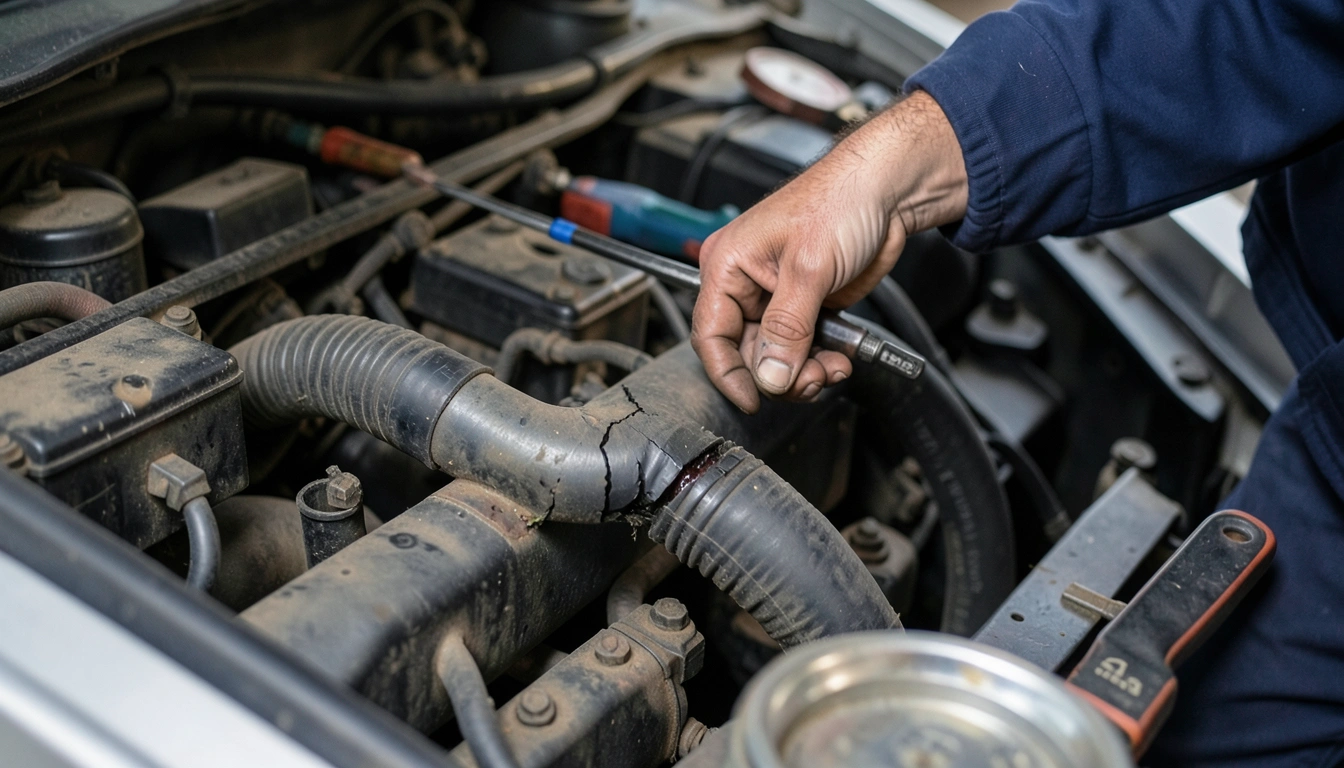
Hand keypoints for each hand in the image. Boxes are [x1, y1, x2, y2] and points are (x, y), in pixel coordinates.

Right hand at [691, 90, 968, 412]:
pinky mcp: (807, 306)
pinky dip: (821, 360)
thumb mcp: (808, 268)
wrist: (888, 189)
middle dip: (780, 373)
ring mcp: (777, 298)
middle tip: (812, 378)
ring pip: (777, 357)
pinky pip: (803, 349)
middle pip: (747, 354)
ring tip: (833, 367)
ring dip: (805, 371)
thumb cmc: (839, 199)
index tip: (752, 401)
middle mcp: (746, 285)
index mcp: (727, 266)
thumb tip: (771, 377)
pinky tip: (841, 357)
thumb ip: (788, 329)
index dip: (729, 374)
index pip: (711, 336)